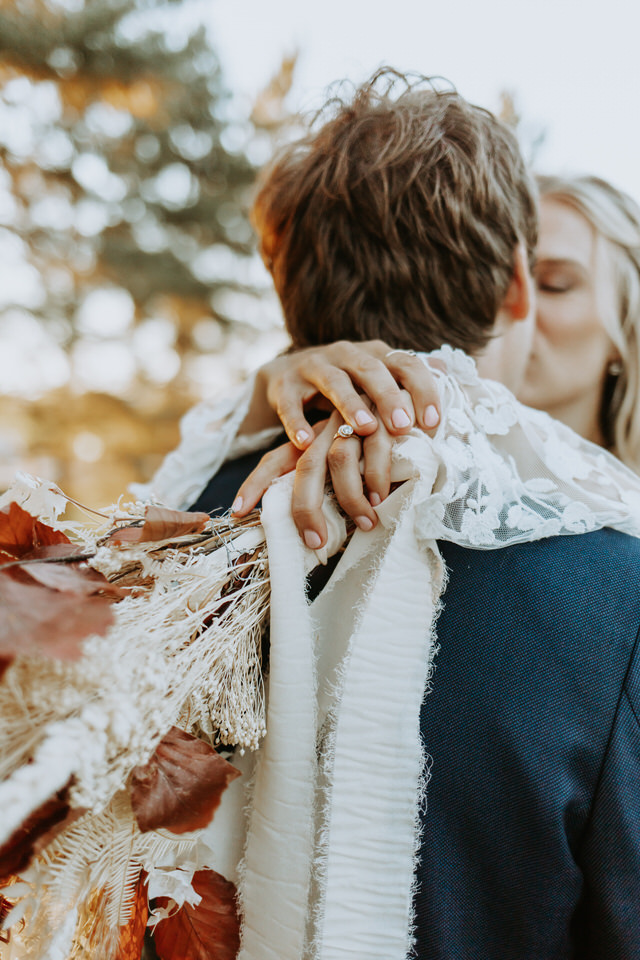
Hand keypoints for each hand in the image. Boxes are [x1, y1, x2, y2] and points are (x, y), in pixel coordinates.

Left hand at [233, 408, 395, 549]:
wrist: (409, 397)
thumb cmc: (375, 441)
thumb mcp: (348, 460)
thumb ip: (329, 485)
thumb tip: (313, 529)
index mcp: (311, 439)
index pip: (275, 460)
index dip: (255, 484)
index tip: (238, 512)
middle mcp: (325, 429)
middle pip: (305, 467)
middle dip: (306, 508)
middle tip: (314, 542)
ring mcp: (354, 422)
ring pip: (339, 460)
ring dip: (350, 497)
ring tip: (365, 523)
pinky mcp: (382, 417)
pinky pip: (375, 450)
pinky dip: (376, 478)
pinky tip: (381, 498)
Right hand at [246, 340, 440, 449]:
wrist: (289, 375)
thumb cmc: (348, 386)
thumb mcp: (379, 380)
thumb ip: (411, 379)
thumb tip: (455, 374)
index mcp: (376, 354)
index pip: (406, 364)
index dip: (422, 389)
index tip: (434, 421)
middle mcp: (346, 354)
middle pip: (371, 369)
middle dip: (389, 397)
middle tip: (404, 426)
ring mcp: (314, 366)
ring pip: (334, 381)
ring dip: (350, 404)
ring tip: (365, 430)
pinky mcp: (284, 384)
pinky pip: (289, 403)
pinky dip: (296, 422)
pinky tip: (306, 443)